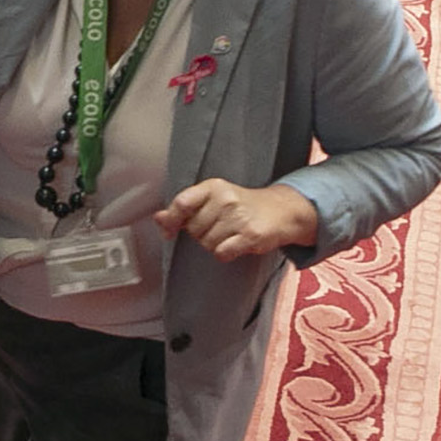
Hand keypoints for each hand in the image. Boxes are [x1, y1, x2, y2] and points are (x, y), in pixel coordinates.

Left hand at [155, 178, 318, 261]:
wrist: (281, 210)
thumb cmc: (241, 206)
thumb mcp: (212, 199)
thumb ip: (184, 208)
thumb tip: (158, 218)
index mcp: (213, 187)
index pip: (182, 203)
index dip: (171, 220)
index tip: (169, 231)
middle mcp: (226, 199)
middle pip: (193, 229)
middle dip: (200, 234)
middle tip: (218, 227)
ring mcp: (239, 217)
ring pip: (206, 243)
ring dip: (214, 244)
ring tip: (229, 234)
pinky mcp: (250, 234)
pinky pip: (222, 253)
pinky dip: (225, 253)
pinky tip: (235, 244)